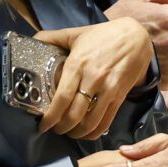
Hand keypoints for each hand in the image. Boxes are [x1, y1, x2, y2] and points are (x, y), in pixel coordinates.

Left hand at [34, 17, 153, 138]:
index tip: (43, 125)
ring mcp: (108, 89)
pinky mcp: (120, 96)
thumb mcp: (75, 33)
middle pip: (74, 115)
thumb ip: (52, 37)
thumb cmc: (103, 35)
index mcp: (78, 64)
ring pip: (90, 122)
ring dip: (76, 133)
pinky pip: (106, 122)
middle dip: (61, 128)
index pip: (62, 98)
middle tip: (54, 130)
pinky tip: (86, 133)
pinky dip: (94, 133)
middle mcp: (92, 79)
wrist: (135, 36)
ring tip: (69, 132)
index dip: (50, 117)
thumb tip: (32, 39)